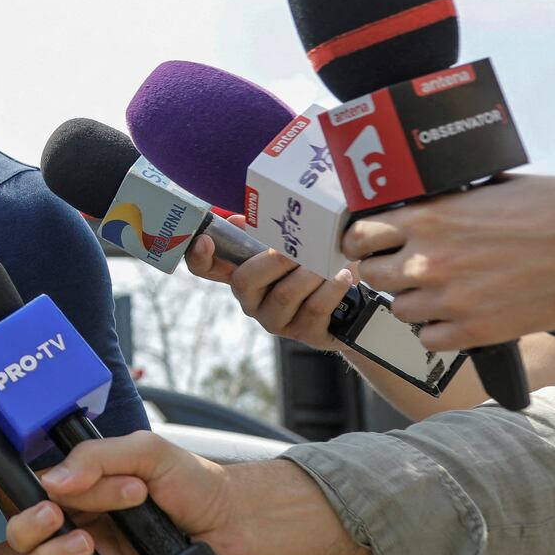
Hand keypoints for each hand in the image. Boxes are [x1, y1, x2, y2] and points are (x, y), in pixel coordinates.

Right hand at [4, 432, 242, 554]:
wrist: (234, 520)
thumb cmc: (193, 481)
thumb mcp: (146, 452)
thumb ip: (98, 458)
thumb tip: (54, 480)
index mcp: (83, 487)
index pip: (35, 494)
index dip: (34, 500)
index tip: (50, 501)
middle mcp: (81, 521)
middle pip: (25, 535)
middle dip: (32, 530)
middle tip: (57, 521)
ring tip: (88, 547)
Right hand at [184, 214, 351, 351]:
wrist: (355, 306)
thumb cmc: (315, 268)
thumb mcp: (291, 248)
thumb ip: (265, 234)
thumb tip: (237, 220)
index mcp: (243, 277)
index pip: (206, 270)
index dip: (199, 257)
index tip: (206, 240)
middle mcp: (252, 302)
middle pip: (244, 281)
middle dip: (275, 260)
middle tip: (301, 247)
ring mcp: (276, 321)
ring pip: (284, 294)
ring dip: (310, 273)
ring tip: (330, 261)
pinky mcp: (305, 334)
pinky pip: (314, 308)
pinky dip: (331, 288)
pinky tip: (343, 276)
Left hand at [342, 174, 554, 349]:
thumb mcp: (490, 191)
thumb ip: (447, 206)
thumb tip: (421, 210)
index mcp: (431, 217)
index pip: (359, 235)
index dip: (360, 243)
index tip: (368, 247)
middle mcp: (431, 258)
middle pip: (371, 275)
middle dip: (385, 273)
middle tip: (406, 271)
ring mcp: (452, 298)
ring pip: (399, 310)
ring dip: (414, 303)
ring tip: (442, 294)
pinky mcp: (477, 330)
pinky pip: (429, 340)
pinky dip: (439, 332)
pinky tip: (459, 317)